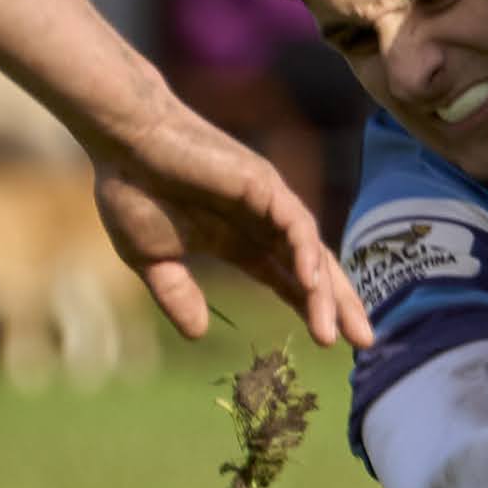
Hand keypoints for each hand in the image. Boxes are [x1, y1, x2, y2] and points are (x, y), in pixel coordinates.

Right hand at [88, 96, 373, 351]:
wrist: (123, 144)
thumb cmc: (132, 190)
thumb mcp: (152, 259)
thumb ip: (177, 294)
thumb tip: (199, 335)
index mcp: (239, 238)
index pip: (286, 277)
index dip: (309, 307)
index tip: (331, 343)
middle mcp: (262, 220)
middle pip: (312, 267)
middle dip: (339, 304)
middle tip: (365, 342)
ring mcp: (267, 200)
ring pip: (310, 250)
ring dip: (324, 292)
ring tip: (333, 332)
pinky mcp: (262, 182)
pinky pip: (295, 223)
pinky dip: (306, 253)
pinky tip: (312, 285)